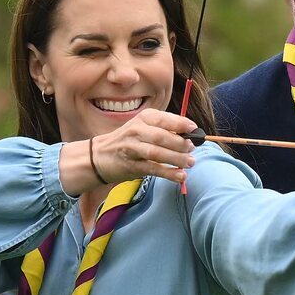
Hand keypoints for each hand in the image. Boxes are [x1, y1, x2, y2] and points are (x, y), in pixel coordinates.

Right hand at [68, 110, 197, 190]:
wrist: (98, 156)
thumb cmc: (128, 141)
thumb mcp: (144, 129)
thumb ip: (164, 131)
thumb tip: (191, 137)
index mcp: (144, 118)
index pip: (165, 119)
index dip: (182, 124)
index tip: (195, 130)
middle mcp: (137, 130)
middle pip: (162, 136)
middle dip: (180, 143)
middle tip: (192, 149)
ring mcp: (132, 148)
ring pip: (157, 152)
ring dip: (176, 158)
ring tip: (190, 163)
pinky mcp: (131, 165)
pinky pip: (152, 169)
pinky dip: (168, 173)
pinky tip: (180, 176)